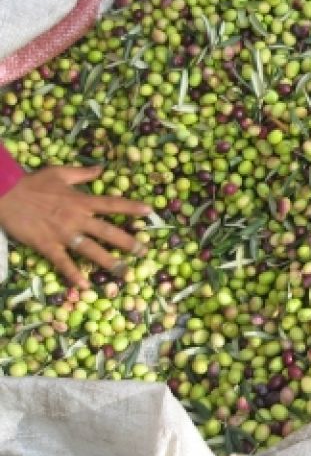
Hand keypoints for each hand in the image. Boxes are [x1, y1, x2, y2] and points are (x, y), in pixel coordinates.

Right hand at [0, 165, 152, 287]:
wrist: (4, 194)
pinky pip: (63, 262)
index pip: (112, 204)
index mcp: (81, 201)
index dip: (132, 207)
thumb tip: (101, 168)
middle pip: (108, 232)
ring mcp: (63, 234)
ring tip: (124, 273)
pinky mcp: (47, 245)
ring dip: (109, 262)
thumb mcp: (60, 173)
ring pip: (91, 250)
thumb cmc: (32, 183)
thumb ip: (83, 173)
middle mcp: (77, 218)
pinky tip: (84, 286)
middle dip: (128, 242)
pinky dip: (73, 274)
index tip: (150, 212)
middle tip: (144, 252)